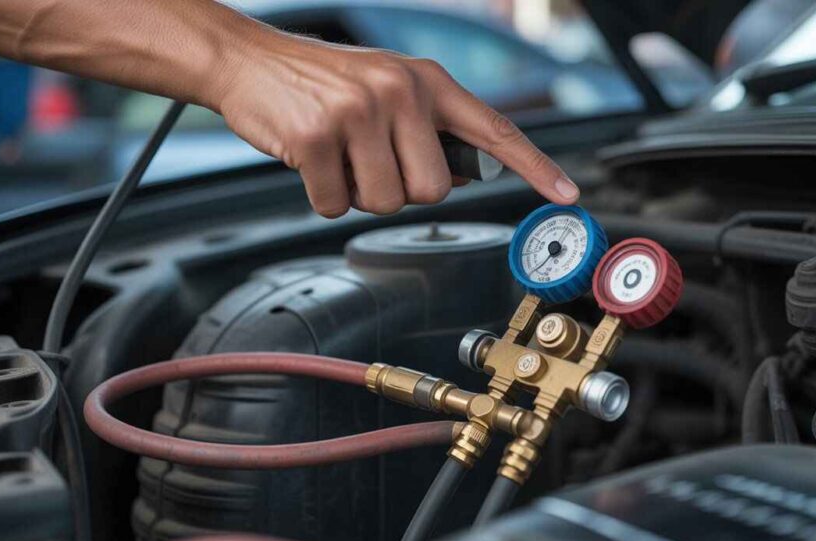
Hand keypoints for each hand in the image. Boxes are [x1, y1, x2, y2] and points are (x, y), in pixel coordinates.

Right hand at [210, 31, 579, 217]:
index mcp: (426, 81)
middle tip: (367, 160)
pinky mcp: (316, 137)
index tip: (568, 195)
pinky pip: (335, 206)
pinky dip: (320, 196)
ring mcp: (358, 112)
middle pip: (432, 190)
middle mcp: (401, 91)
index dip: (535, 166)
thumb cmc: (321, 83)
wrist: (247, 59)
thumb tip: (458, 177)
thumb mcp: (386, 88)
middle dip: (399, 190)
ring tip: (337, 155)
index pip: (494, 128)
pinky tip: (308, 161)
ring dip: (356, 193)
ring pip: (384, 203)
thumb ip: (427, 128)